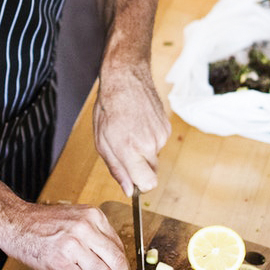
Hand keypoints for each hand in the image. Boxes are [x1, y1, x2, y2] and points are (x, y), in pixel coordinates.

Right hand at [0, 201, 132, 269]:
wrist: (15, 223)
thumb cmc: (44, 224)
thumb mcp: (76, 219)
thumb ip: (96, 236)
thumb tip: (114, 262)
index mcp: (93, 216)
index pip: (119, 246)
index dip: (125, 266)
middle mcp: (86, 228)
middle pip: (116, 261)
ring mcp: (73, 244)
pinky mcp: (60, 261)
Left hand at [92, 63, 170, 195]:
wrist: (125, 79)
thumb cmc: (108, 108)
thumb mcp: (102, 142)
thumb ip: (117, 169)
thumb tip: (129, 190)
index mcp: (130, 149)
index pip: (148, 184)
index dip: (140, 185)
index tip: (132, 178)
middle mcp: (150, 144)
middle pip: (152, 173)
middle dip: (139, 168)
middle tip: (125, 149)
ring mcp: (161, 135)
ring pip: (154, 157)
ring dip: (143, 151)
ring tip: (130, 131)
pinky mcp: (167, 127)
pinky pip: (159, 143)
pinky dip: (149, 138)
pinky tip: (139, 124)